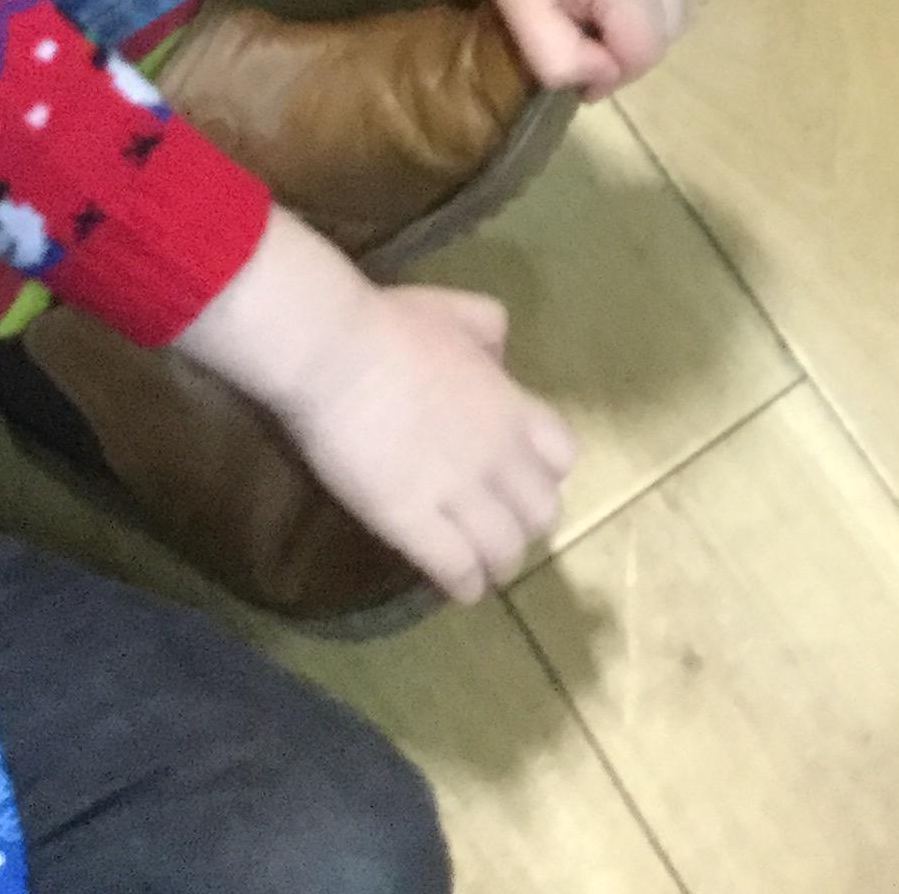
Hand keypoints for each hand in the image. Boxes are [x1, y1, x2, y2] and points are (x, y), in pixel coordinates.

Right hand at [176, 211, 574, 604]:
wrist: (336, 354)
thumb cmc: (391, 325)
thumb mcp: (457, 310)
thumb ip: (489, 333)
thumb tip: (497, 358)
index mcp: (511, 406)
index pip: (562, 457)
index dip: (543, 471)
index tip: (518, 475)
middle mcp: (499, 455)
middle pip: (542, 513)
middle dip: (524, 523)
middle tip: (497, 524)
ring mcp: (459, 493)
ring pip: (507, 553)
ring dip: (497, 561)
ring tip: (479, 563)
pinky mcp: (414, 525)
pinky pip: (459, 572)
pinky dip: (465, 585)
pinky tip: (457, 587)